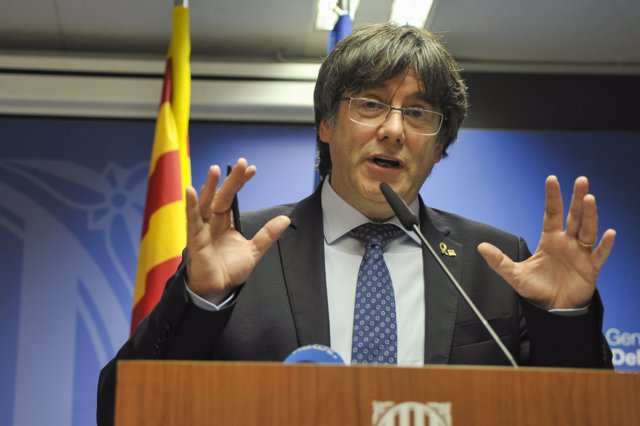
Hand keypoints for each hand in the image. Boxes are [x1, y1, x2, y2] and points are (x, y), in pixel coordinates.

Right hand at [185, 158, 290, 303]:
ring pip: (205, 203)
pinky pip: (192, 219)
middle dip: (231, 180)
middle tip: (241, 163)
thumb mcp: (254, 250)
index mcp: (224, 221)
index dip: (241, 182)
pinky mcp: (195, 239)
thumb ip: (267, 234)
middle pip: (221, 196)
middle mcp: (212, 221)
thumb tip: (284, 219)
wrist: (218, 290)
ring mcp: (202, 228)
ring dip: (209, 186)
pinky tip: (190, 191)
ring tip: (214, 170)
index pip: (232, 197)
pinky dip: (190, 205)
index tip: (252, 170)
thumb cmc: (229, 270)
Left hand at [477, 176, 615, 309]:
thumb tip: (481, 247)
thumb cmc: (537, 289)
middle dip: (577, 198)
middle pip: (574, 216)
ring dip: (589, 215)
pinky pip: (600, 254)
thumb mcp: (515, 274)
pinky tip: (609, 233)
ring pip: (587, 230)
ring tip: (589, 199)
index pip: (552, 213)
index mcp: (550, 240)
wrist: (553, 309)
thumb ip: (499, 261)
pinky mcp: (591, 268)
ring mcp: (581, 253)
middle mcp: (567, 242)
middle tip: (581, 180)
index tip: (552, 179)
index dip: (552, 197)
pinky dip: (605, 244)